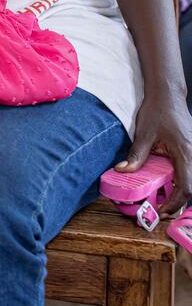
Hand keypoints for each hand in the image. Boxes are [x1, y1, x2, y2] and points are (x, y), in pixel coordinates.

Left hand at [114, 92, 191, 215]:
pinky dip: (180, 180)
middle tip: (161, 209)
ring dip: (179, 191)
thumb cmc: (158, 111)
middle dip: (177, 201)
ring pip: (191, 180)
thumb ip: (136, 155)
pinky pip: (188, 171)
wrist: (168, 95)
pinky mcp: (191, 151)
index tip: (161, 210)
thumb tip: (122, 171)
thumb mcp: (144, 134)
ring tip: (163, 199)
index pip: (186, 187)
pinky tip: (166, 183)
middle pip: (191, 187)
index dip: (174, 202)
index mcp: (186, 154)